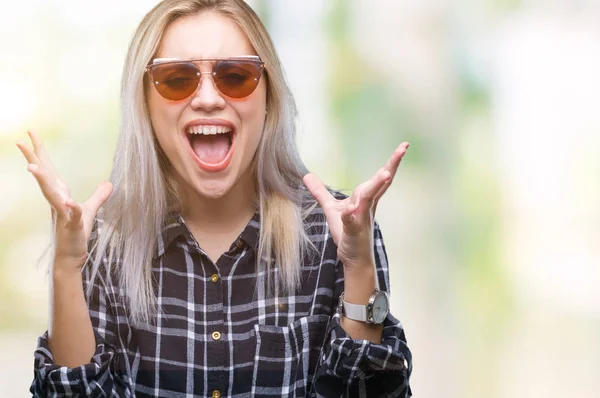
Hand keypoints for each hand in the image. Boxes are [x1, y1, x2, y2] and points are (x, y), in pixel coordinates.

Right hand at [16, 131, 112, 269]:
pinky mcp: (72, 226)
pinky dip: (72, 208)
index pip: (48, 169)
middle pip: (44, 176)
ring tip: (31, 167)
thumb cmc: (76, 233)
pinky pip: (72, 215)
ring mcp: (63, 213)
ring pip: (51, 194)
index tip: (31, 133)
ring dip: (42, 181)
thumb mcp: (90, 210)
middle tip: (20, 140)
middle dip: (33, 158)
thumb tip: (108, 183)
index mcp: (59, 194)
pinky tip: (70, 202)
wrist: (72, 256)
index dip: (40, 151)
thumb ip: (98, 196)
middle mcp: (57, 201)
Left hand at [303, 142, 408, 270]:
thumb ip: (321, 192)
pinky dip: (350, 215)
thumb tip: (307, 176)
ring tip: (385, 174)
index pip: (380, 178)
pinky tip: (349, 210)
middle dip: (391, 166)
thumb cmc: (348, 233)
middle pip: (380, 183)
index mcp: (366, 199)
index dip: (392, 162)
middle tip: (403, 149)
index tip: (403, 146)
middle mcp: (367, 207)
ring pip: (368, 200)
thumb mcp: (331, 209)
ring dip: (376, 186)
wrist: (354, 258)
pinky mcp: (353, 232)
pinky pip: (352, 222)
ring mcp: (361, 219)